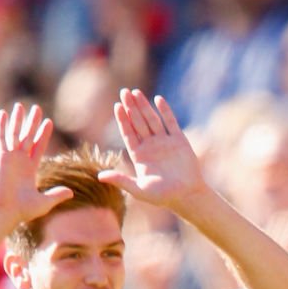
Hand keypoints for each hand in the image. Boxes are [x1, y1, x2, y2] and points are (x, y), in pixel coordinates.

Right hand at [0, 102, 68, 221]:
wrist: (5, 211)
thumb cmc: (23, 210)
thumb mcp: (45, 202)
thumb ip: (57, 195)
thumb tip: (71, 192)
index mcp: (30, 169)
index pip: (39, 146)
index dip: (43, 134)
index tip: (48, 122)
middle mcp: (20, 161)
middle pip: (28, 136)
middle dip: (32, 122)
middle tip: (37, 108)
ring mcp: (10, 158)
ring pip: (15, 134)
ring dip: (18, 120)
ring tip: (21, 105)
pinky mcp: (1, 157)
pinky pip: (1, 138)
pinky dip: (2, 126)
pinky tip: (3, 114)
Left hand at [103, 88, 206, 209]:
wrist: (187, 196)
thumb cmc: (163, 196)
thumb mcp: (139, 190)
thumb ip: (121, 180)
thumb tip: (99, 176)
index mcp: (139, 156)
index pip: (128, 133)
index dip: (123, 120)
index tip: (117, 106)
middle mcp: (150, 146)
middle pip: (138, 122)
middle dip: (131, 107)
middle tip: (124, 92)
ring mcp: (165, 142)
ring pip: (152, 120)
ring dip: (144, 106)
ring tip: (136, 92)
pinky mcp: (179, 141)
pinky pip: (171, 122)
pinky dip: (165, 111)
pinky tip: (158, 99)